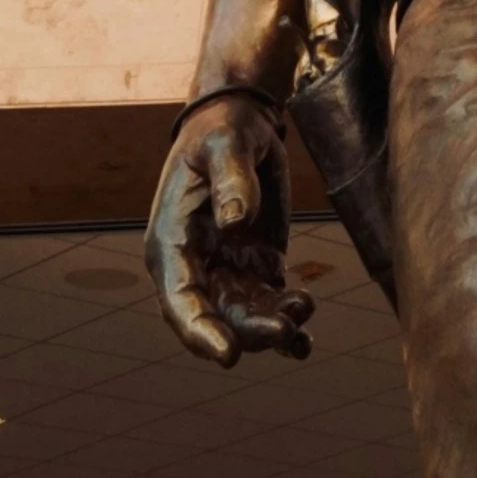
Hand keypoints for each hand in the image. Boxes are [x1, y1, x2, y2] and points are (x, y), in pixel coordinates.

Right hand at [145, 95, 314, 367]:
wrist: (240, 122)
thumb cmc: (221, 130)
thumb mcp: (224, 144)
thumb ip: (231, 179)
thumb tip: (236, 220)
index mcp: (171, 242)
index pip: (180, 299)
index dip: (201, 331)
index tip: (230, 355)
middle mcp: (195, 266)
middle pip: (217, 317)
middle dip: (249, 331)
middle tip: (286, 329)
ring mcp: (226, 269)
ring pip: (245, 317)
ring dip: (272, 326)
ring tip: (303, 310)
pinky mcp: (255, 265)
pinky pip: (268, 303)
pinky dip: (286, 321)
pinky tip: (304, 338)